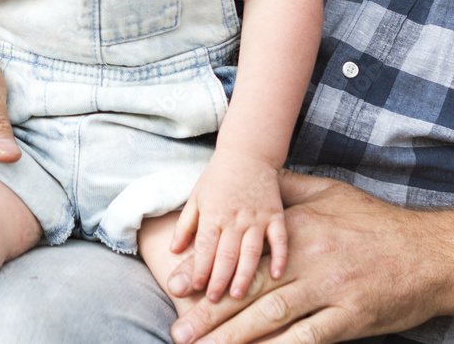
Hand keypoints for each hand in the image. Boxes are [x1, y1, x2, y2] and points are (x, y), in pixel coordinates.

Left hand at [168, 171, 451, 343]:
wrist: (429, 253)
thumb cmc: (376, 222)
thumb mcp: (331, 192)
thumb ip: (289, 187)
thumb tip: (256, 177)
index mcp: (300, 227)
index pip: (245, 252)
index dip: (210, 270)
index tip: (177, 285)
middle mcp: (310, 258)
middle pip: (251, 289)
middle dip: (210, 313)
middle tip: (177, 330)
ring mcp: (331, 290)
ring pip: (272, 316)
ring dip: (232, 337)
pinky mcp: (350, 319)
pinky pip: (307, 339)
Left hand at [171, 148, 286, 302]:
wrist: (247, 151)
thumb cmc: (218, 175)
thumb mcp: (196, 196)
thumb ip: (185, 225)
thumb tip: (173, 251)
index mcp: (213, 214)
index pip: (205, 248)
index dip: (200, 270)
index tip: (197, 289)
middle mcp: (235, 218)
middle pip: (226, 255)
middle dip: (219, 280)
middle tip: (215, 302)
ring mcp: (257, 217)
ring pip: (251, 252)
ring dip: (245, 275)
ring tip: (239, 295)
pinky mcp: (275, 214)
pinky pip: (280, 239)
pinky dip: (280, 256)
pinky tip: (277, 274)